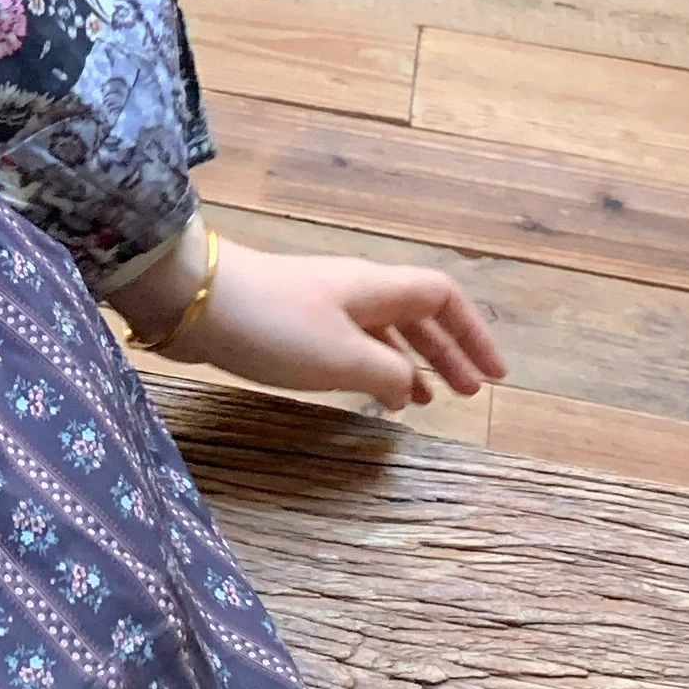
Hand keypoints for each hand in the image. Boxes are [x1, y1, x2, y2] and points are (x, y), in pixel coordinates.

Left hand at [163, 237, 504, 413]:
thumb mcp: (344, 357)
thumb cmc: (275, 326)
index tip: (495, 374)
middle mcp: (354, 289)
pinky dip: (372, 366)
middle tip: (470, 393)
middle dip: (448, 351)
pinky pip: (351, 342)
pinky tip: (368, 394)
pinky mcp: (291, 322)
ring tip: (427, 401)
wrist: (194, 300)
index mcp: (375, 287)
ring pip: (383, 330)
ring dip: (410, 362)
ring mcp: (321, 303)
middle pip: (416, 313)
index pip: (443, 296)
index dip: (473, 333)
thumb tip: (411, 386)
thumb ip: (388, 373)